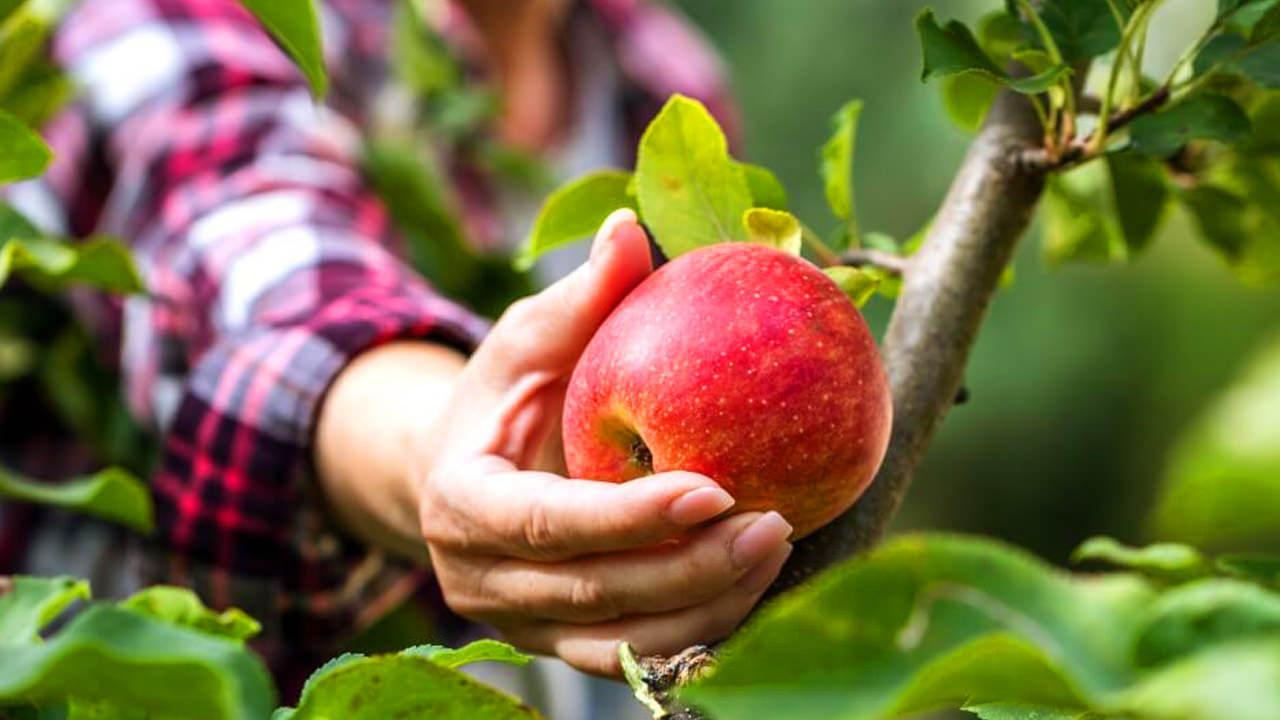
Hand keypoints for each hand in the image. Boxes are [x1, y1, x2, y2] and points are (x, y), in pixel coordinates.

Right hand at [417, 209, 792, 674]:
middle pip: (595, 592)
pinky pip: (635, 656)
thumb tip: (632, 228)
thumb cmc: (502, 396)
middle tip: (776, 525)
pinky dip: (698, 633)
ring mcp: (521, 625)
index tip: (713, 487)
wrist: (459, 479)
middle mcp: (482, 581)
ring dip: (708, 607)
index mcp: (461, 505)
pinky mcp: (561, 646)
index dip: (627, 516)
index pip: (544, 524)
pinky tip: (758, 594)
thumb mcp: (527, 341)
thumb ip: (579, 298)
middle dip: (690, 568)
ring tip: (780, 552)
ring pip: (622, 641)